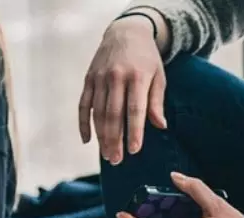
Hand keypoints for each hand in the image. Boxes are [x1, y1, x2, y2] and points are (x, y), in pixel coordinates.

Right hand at [80, 15, 167, 163]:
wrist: (126, 32)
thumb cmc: (146, 59)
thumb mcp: (158, 76)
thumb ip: (156, 101)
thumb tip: (160, 126)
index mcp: (138, 76)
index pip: (135, 109)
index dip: (134, 131)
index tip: (134, 150)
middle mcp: (116, 77)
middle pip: (114, 114)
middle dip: (115, 139)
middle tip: (116, 160)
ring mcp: (100, 78)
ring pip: (98, 113)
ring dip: (101, 136)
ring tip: (106, 155)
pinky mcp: (89, 79)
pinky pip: (84, 105)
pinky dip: (84, 124)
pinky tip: (87, 140)